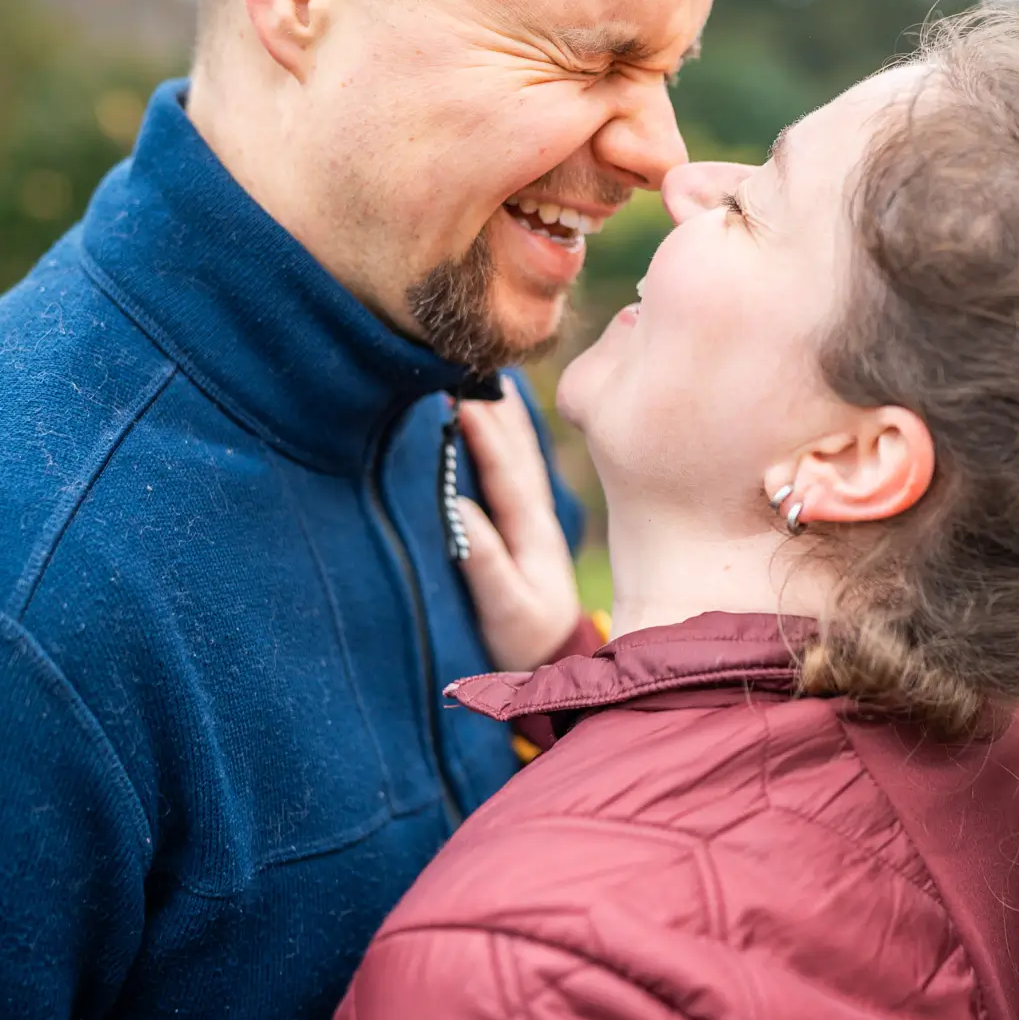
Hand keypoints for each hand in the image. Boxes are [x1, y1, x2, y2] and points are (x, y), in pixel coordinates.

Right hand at [453, 378, 582, 671]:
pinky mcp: (528, 518)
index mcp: (531, 530)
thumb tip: (458, 509)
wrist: (560, 661)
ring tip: (483, 364)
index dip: (484, 430)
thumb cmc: (526, 640)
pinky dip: (508, 426)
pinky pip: (517, 459)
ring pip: (519, 447)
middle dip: (491, 402)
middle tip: (466, 357)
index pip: (506, 469)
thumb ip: (486, 562)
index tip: (458, 390)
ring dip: (501, 407)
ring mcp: (535, 512)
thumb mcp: (507, 610)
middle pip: (515, 446)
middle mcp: (536, 512)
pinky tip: (500, 402)